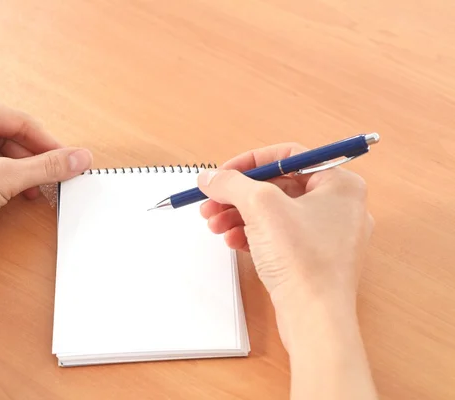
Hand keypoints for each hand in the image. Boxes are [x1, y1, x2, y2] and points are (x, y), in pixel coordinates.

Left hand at [0, 91, 92, 258]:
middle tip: (53, 177)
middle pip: (8, 135)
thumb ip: (47, 166)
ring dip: (16, 170)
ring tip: (31, 190)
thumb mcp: (7, 177)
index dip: (49, 144)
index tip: (69, 160)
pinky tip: (9, 192)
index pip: (21, 121)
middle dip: (32, 160)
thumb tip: (78, 158)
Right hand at [197, 143, 373, 342]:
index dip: (250, 161)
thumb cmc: (303, 260)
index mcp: (340, 184)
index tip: (223, 173)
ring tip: (215, 226)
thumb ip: (231, 183)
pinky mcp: (315, 258)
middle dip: (238, 195)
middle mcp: (339, 206)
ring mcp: (328, 235)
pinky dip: (253, 235)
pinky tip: (233, 242)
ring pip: (275, 213)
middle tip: (211, 202)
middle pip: (277, 187)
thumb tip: (210, 177)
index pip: (289, 156)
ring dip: (240, 216)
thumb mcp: (261, 207)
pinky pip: (279, 236)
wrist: (315, 318)